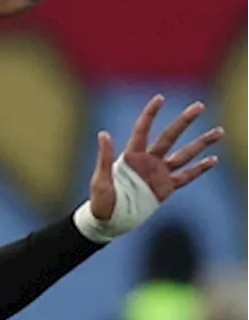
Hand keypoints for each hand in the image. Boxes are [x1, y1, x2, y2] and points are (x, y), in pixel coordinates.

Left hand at [89, 95, 220, 220]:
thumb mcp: (100, 180)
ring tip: (219, 131)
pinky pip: (186, 176)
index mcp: (132, 156)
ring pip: (184, 154)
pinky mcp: (166, 188)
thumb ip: (105, 158)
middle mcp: (148, 161)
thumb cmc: (100, 201)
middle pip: (170, 137)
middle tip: (199, 106)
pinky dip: (200, 169)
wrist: (108, 221)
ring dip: (201, 143)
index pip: (143, 129)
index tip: (160, 98)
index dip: (151, 114)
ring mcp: (159, 173)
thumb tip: (103, 134)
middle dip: (184, 122)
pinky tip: (213, 159)